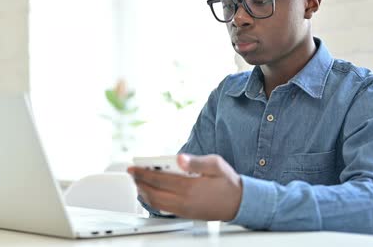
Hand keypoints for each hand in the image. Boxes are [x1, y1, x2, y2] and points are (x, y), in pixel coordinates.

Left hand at [128, 153, 242, 220]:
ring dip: (145, 193)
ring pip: (157, 203)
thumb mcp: (215, 164)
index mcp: (190, 187)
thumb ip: (196, 162)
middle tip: (132, 176)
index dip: (143, 173)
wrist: (240, 203)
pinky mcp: (186, 214)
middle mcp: (184, 200)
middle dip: (140, 183)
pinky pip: (164, 209)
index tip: (133, 168)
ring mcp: (184, 209)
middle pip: (154, 193)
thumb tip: (179, 158)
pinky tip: (152, 194)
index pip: (159, 179)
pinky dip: (154, 201)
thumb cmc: (228, 182)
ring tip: (139, 184)